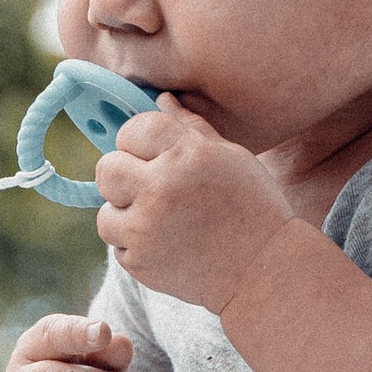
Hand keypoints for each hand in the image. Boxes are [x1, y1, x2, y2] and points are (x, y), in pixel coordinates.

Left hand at [94, 95, 293, 313]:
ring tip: (161, 222)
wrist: (266, 273)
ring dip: (126, 216)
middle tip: (149, 189)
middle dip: (123, 177)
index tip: (152, 156)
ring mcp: (147, 229)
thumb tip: (160, 98)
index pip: (133, 129)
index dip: (138, 141)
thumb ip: (191, 127)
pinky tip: (169, 246)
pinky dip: (136, 247)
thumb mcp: (232, 157)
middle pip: (106, 169)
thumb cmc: (254, 209)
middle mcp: (160, 189)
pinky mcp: (140, 263)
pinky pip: (117, 246)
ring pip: (105, 213)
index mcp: (186, 155)